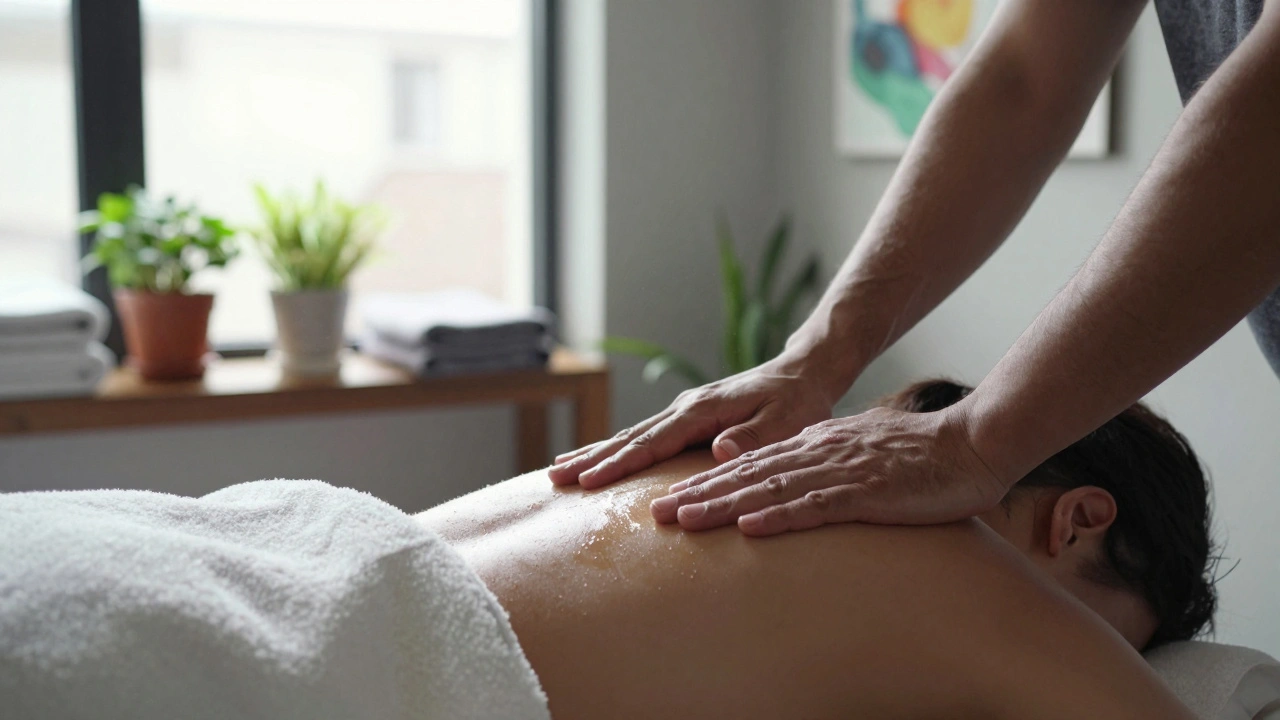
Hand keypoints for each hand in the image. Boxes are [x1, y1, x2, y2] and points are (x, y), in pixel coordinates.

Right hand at [547, 357, 835, 488]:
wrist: (804, 372)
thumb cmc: (799, 401)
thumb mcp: (787, 422)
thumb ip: (755, 437)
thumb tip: (720, 449)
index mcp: (703, 410)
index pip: (652, 442)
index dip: (619, 464)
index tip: (588, 481)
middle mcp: (686, 408)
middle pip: (630, 437)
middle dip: (591, 459)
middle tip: (554, 480)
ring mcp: (684, 411)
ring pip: (631, 435)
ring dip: (596, 453)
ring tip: (559, 470)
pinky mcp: (689, 417)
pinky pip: (645, 436)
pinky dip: (617, 448)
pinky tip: (599, 459)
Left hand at [648, 404, 1010, 535]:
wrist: (972, 444)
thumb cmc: (922, 456)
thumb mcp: (862, 452)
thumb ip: (827, 460)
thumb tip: (797, 477)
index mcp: (818, 445)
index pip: (753, 464)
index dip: (710, 482)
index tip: (673, 498)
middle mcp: (820, 453)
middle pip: (748, 475)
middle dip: (700, 494)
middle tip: (657, 514)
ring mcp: (842, 472)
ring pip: (770, 489)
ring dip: (724, 505)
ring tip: (685, 520)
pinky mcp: (868, 492)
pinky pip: (817, 506)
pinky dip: (782, 517)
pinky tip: (751, 528)